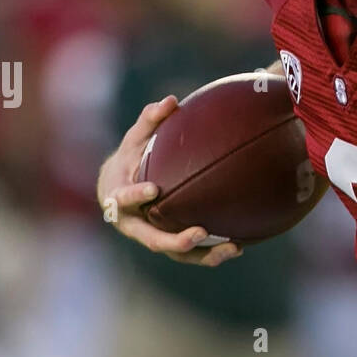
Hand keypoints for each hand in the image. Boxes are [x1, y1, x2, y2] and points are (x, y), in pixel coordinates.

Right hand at [97, 96, 242, 267]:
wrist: (117, 190)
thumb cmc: (129, 160)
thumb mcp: (134, 140)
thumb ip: (149, 120)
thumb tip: (171, 100)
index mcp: (119, 199)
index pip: (124, 199)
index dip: (135, 196)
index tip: (152, 189)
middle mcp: (134, 225)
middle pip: (152, 239)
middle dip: (175, 240)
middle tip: (200, 233)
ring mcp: (152, 237)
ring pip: (176, 254)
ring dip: (203, 255)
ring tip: (232, 248)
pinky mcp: (169, 243)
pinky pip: (191, 254)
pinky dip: (212, 253)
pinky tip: (239, 247)